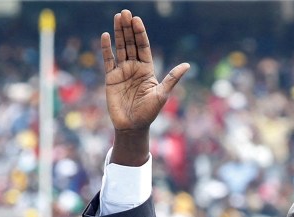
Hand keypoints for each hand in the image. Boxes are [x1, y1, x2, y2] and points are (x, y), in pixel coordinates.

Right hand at [102, 10, 188, 163]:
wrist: (132, 126)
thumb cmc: (149, 113)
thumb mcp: (162, 94)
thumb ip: (172, 78)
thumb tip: (187, 65)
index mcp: (147, 69)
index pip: (143, 47)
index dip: (140, 33)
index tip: (137, 20)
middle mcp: (134, 67)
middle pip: (130, 43)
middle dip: (128, 28)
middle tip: (125, 13)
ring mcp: (122, 71)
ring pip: (120, 48)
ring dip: (118, 33)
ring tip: (117, 17)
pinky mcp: (111, 78)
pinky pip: (108, 60)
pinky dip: (106, 48)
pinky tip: (106, 36)